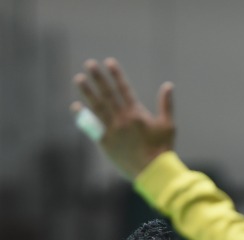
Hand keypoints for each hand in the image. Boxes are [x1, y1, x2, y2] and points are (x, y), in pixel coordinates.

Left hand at [72, 57, 174, 179]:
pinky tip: (75, 106)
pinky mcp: (105, 143)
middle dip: (98, 78)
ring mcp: (112, 130)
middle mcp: (122, 118)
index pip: (124, 89)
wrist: (152, 172)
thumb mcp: (168, 125)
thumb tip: (168, 85)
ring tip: (78, 79)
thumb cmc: (162, 149)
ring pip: (97, 107)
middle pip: (108, 94)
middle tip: (89, 64)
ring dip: (87, 92)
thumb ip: (166, 104)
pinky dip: (83, 116)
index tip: (108, 62)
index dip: (116, 75)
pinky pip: (92, 127)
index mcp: (137, 113)